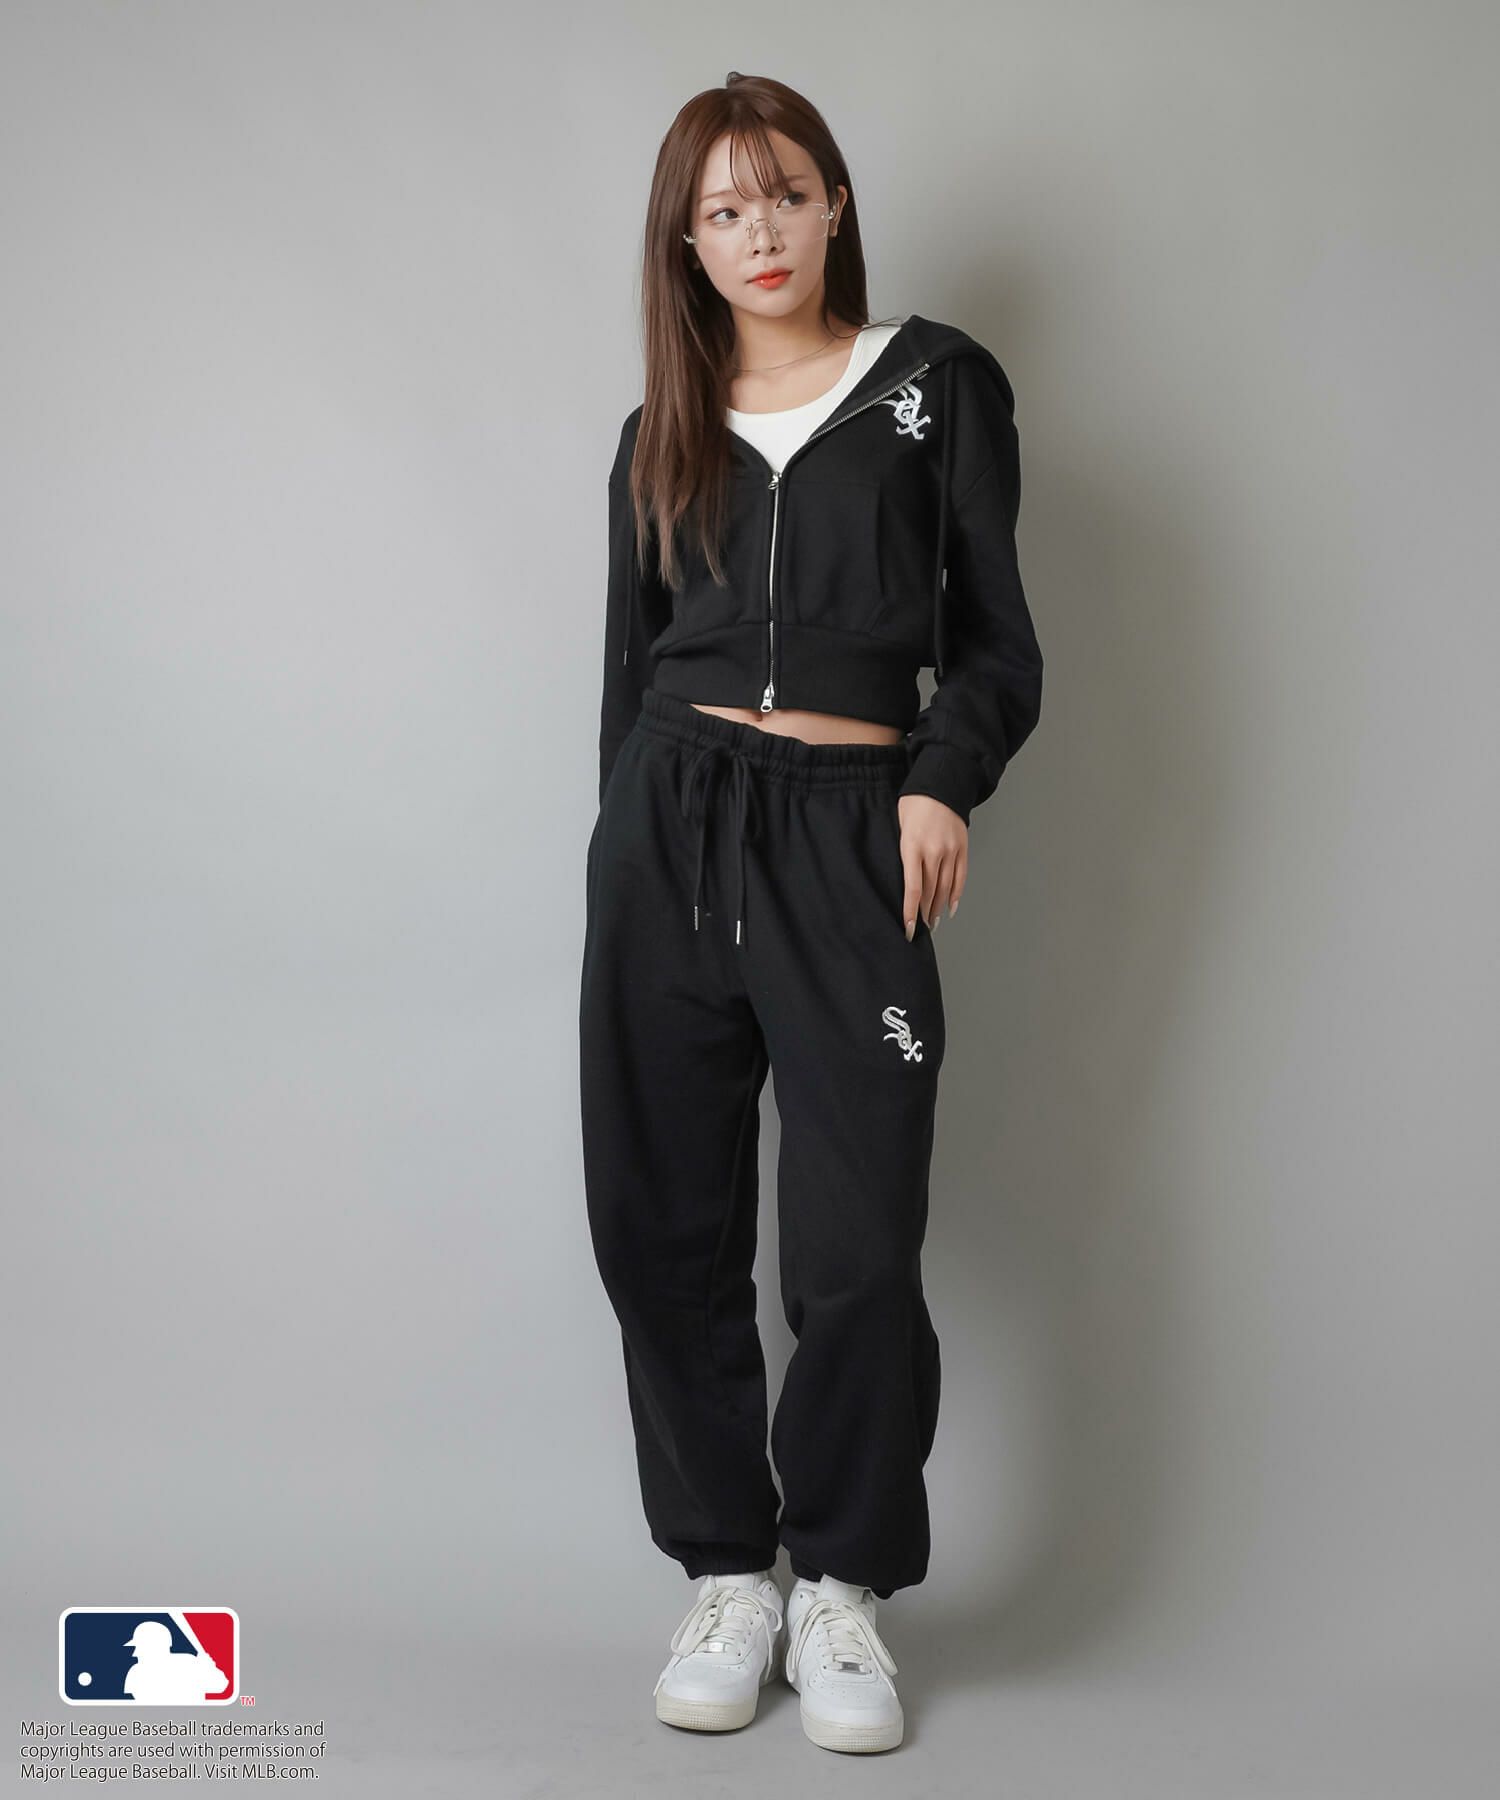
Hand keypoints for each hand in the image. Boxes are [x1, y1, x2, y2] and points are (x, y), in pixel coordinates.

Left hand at [897, 793, 966, 940]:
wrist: (940, 784)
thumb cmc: (913, 804)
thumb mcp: (899, 827)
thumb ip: (903, 854)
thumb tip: (903, 882)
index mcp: (912, 847)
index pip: (912, 888)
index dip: (910, 912)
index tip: (908, 928)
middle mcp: (934, 851)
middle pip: (929, 891)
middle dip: (923, 913)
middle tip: (919, 928)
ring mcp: (951, 851)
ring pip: (945, 887)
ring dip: (938, 908)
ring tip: (932, 922)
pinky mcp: (963, 848)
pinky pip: (960, 877)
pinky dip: (955, 895)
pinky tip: (949, 908)